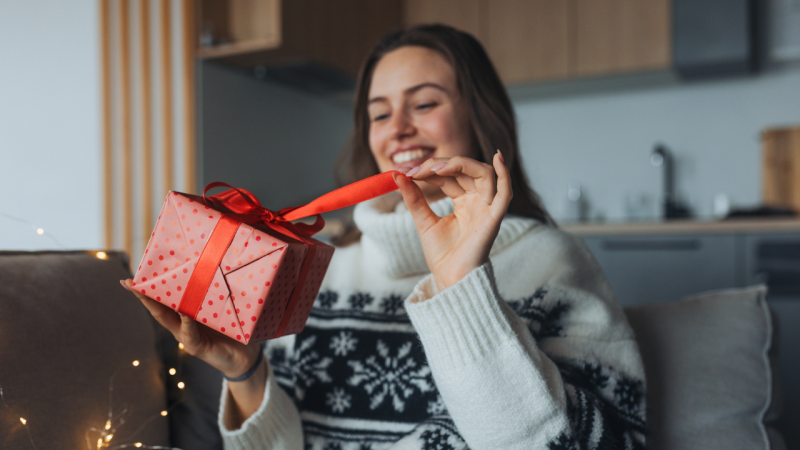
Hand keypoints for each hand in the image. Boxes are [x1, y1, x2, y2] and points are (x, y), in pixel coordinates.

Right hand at [120, 279, 261, 378]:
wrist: (244, 357)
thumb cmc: (233, 329)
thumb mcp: (221, 309)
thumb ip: (213, 295)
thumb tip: (213, 266)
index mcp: (184, 315)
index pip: (163, 300)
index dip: (148, 288)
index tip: (133, 276)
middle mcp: (181, 326)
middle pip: (157, 309)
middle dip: (142, 296)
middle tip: (129, 282)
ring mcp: (187, 337)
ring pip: (168, 321)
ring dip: (156, 306)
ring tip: (145, 291)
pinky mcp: (197, 347)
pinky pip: (190, 333)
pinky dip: (186, 323)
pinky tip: (183, 313)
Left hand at [392, 151, 511, 290]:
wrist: (450, 280)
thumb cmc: (442, 256)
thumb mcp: (423, 222)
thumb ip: (414, 198)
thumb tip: (397, 175)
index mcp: (464, 201)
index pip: (449, 174)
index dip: (429, 169)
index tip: (405, 172)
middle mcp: (478, 201)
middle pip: (465, 169)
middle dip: (439, 165)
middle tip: (415, 170)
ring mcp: (487, 208)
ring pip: (484, 173)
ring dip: (460, 164)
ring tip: (435, 168)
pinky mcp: (493, 219)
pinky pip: (505, 193)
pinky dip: (505, 174)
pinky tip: (497, 158)